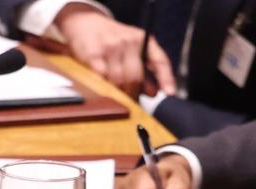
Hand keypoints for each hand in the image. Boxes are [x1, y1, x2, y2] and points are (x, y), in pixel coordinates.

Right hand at [54, 5, 175, 96]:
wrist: (86, 23)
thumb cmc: (112, 40)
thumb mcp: (132, 50)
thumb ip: (144, 71)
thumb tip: (153, 93)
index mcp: (143, 40)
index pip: (160, 60)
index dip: (166, 78)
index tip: (169, 93)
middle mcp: (129, 41)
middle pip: (135, 77)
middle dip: (132, 92)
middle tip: (128, 99)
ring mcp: (111, 46)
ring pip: (118, 80)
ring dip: (116, 92)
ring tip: (115, 93)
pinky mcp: (94, 53)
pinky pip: (102, 78)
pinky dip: (103, 86)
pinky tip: (103, 85)